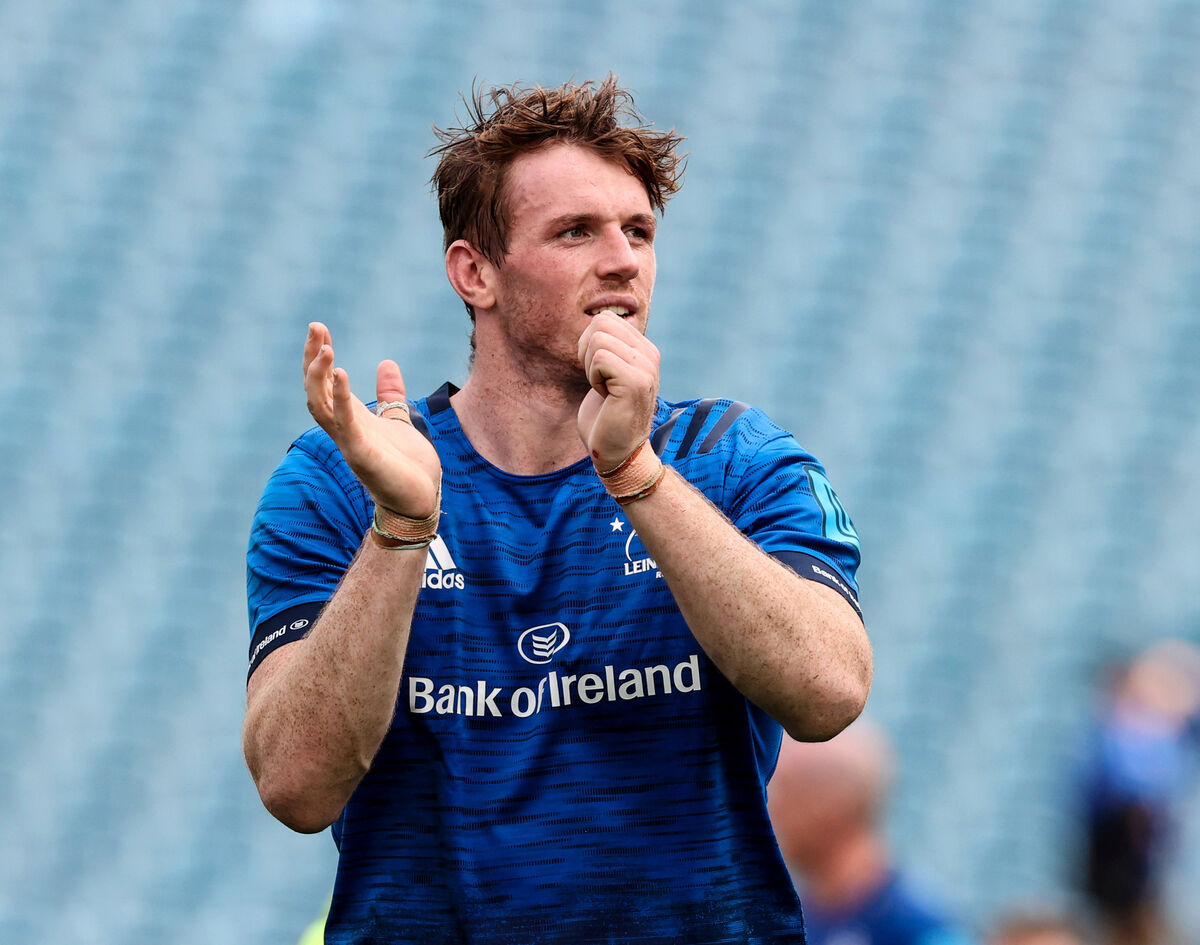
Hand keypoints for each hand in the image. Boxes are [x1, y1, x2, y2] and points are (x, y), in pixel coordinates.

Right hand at [303, 322, 441, 517]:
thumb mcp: (399, 421)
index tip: (319, 328)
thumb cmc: (408, 467)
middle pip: (315, 390)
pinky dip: (341, 400)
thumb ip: (391, 396)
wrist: (421, 501)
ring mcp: (350, 443)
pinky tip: (342, 374)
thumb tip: (387, 364)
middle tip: (315, 327)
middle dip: (312, 359)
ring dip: (319, 377)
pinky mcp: (363, 455)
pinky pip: (345, 424)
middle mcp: (344, 430)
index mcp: (351, 420)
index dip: (320, 356)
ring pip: (320, 406)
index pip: (325, 383)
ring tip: (326, 349)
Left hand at [576, 311, 660, 469]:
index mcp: (644, 349)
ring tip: (604, 389)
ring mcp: (646, 367)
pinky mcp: (636, 381)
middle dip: (586, 351)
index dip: (589, 344)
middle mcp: (650, 354)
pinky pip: (599, 358)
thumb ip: (609, 347)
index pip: (605, 319)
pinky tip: (606, 396)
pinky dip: (593, 378)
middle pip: (600, 322)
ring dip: (589, 367)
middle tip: (599, 381)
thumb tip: (597, 320)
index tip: (600, 373)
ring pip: (597, 338)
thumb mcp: (608, 373)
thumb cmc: (606, 417)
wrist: (619, 453)